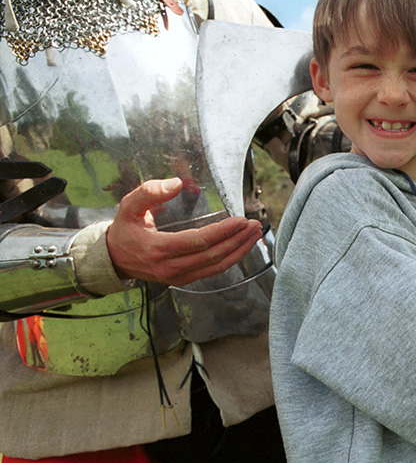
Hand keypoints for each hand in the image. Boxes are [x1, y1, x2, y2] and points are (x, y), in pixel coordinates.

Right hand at [106, 178, 262, 285]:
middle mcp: (171, 267)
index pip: (198, 242)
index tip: (240, 220)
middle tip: (254, 225)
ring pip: (217, 266)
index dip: (222, 232)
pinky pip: (213, 271)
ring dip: (239, 250)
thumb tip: (176, 183)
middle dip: (237, 240)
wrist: (114, 259)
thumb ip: (149, 192)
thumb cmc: (124, 230)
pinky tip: (242, 246)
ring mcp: (179, 277)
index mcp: (158, 249)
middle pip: (213, 256)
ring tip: (255, 234)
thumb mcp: (128, 206)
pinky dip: (231, 259)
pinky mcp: (185, 279)